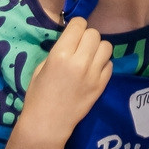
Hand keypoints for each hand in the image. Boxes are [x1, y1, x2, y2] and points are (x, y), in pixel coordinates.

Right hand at [20, 18, 113, 141]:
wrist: (47, 123)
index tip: (73, 32)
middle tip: (80, 47)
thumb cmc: (38, 96)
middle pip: (94, 33)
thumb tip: (72, 41)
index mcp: (60, 55)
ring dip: (98, 49)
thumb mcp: (41, 68)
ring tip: (89, 57)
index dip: (76, 26)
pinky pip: (110, 64)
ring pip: (106, 46)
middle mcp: (79, 61)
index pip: (79, 25)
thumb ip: (59, 51)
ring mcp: (93, 73)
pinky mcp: (102, 84)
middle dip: (86, 37)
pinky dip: (103, 64)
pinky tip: (93, 70)